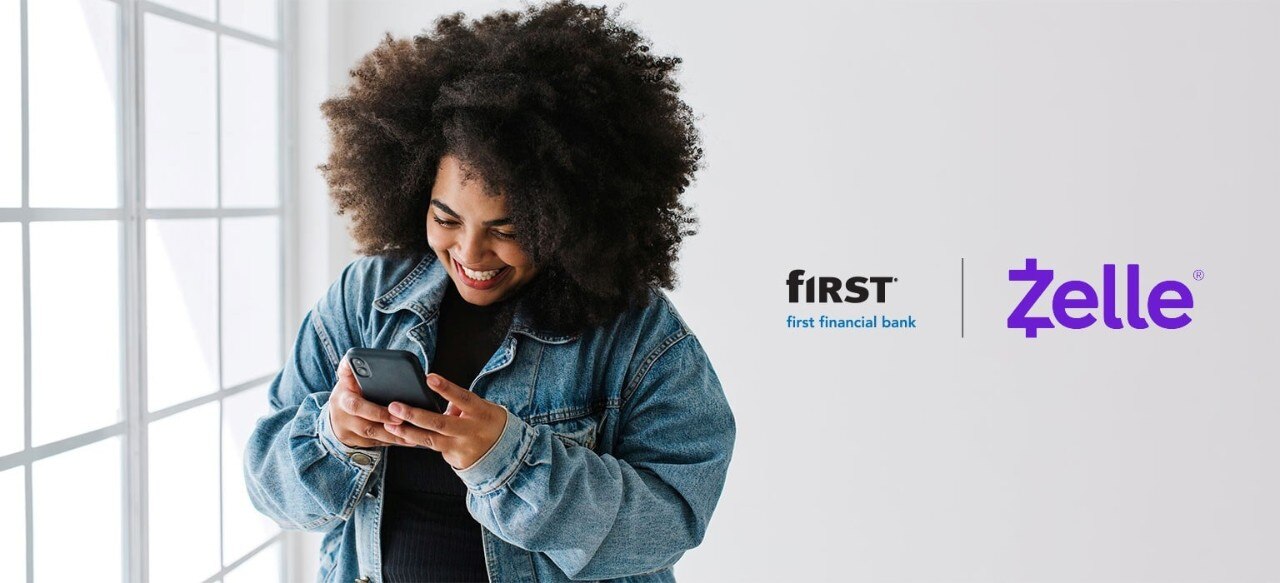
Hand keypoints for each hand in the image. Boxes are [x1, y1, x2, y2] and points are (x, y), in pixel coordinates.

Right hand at [327, 356, 410, 448]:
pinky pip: (376, 444)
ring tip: (414, 435)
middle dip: (387, 425)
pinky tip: (409, 440)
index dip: (375, 411)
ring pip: (373, 437)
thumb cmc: (349, 390)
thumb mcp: (346, 378)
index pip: (356, 406)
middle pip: (366, 426)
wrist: (335, 414)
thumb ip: (352, 368)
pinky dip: (392, 442)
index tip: (394, 410)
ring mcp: (348, 432)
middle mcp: (343, 417)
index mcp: (342, 398)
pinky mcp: (356, 443)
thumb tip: (357, 358)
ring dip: (394, 437)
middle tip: (405, 422)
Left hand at [383, 373, 507, 469]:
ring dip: (408, 432)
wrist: (506, 453)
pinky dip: (417, 441)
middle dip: (415, 415)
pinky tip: (401, 435)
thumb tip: (436, 400)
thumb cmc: (488, 422)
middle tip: (394, 406)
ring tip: (389, 424)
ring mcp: (462, 447)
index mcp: (481, 412)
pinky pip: (433, 448)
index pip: (462, 397)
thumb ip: (460, 403)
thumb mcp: (483, 407)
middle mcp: (471, 431)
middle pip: (440, 423)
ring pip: (431, 440)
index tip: (429, 377)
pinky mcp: (455, 459)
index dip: (446, 388)